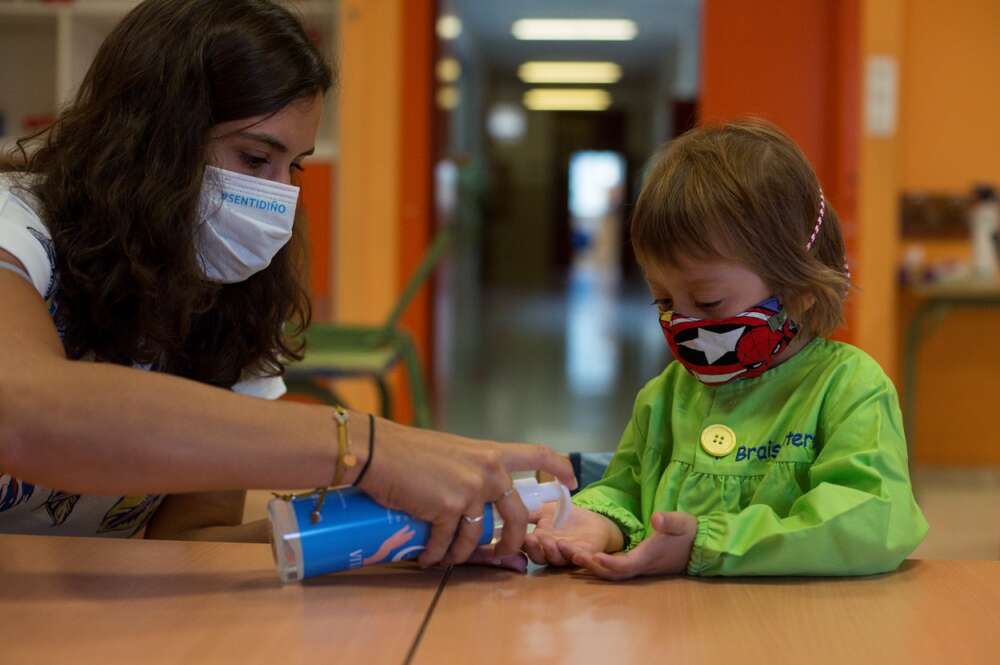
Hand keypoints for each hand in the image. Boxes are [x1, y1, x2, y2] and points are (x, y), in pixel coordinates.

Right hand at [356, 418, 576, 567]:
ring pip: (477, 535)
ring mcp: (471, 490)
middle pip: (517, 515)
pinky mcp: (450, 508)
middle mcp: (487, 470)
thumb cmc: (407, 451)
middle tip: (506, 552)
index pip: (536, 454)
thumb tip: (477, 502)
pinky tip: (426, 558)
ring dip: (461, 553)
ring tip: (444, 557)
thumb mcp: (452, 454)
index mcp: (490, 453)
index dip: (558, 468)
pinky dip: (437, 554)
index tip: (572, 482)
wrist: (379, 452)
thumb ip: (470, 472)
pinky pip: (449, 543)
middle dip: (513, 540)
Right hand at [523, 504, 623, 566]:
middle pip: (540, 558)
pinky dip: (579, 558)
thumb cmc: (565, 518)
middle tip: (533, 539)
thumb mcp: (544, 512)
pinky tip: (577, 554)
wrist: (593, 523)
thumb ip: (530, 513)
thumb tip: (511, 510)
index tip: (521, 536)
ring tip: (553, 542)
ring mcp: (567, 556)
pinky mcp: (586, 555)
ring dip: (554, 552)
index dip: (523, 545)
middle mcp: (551, 554)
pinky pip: (581, 559)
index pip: (527, 548)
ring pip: (558, 560)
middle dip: (536, 549)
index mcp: (539, 544)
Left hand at [569, 512, 696, 580]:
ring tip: (568, 553)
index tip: (593, 555)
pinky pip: (612, 567)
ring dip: (589, 564)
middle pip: (611, 572)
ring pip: (609, 571)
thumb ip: (669, 521)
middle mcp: (639, 565)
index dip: (609, 562)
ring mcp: (636, 565)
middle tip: (569, 553)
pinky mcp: (634, 562)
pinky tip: (581, 553)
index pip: (626, 565)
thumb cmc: (688, 533)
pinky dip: (596, 562)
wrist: (697, 546)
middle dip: (590, 565)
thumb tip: (656, 518)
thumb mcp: (682, 522)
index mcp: (648, 557)